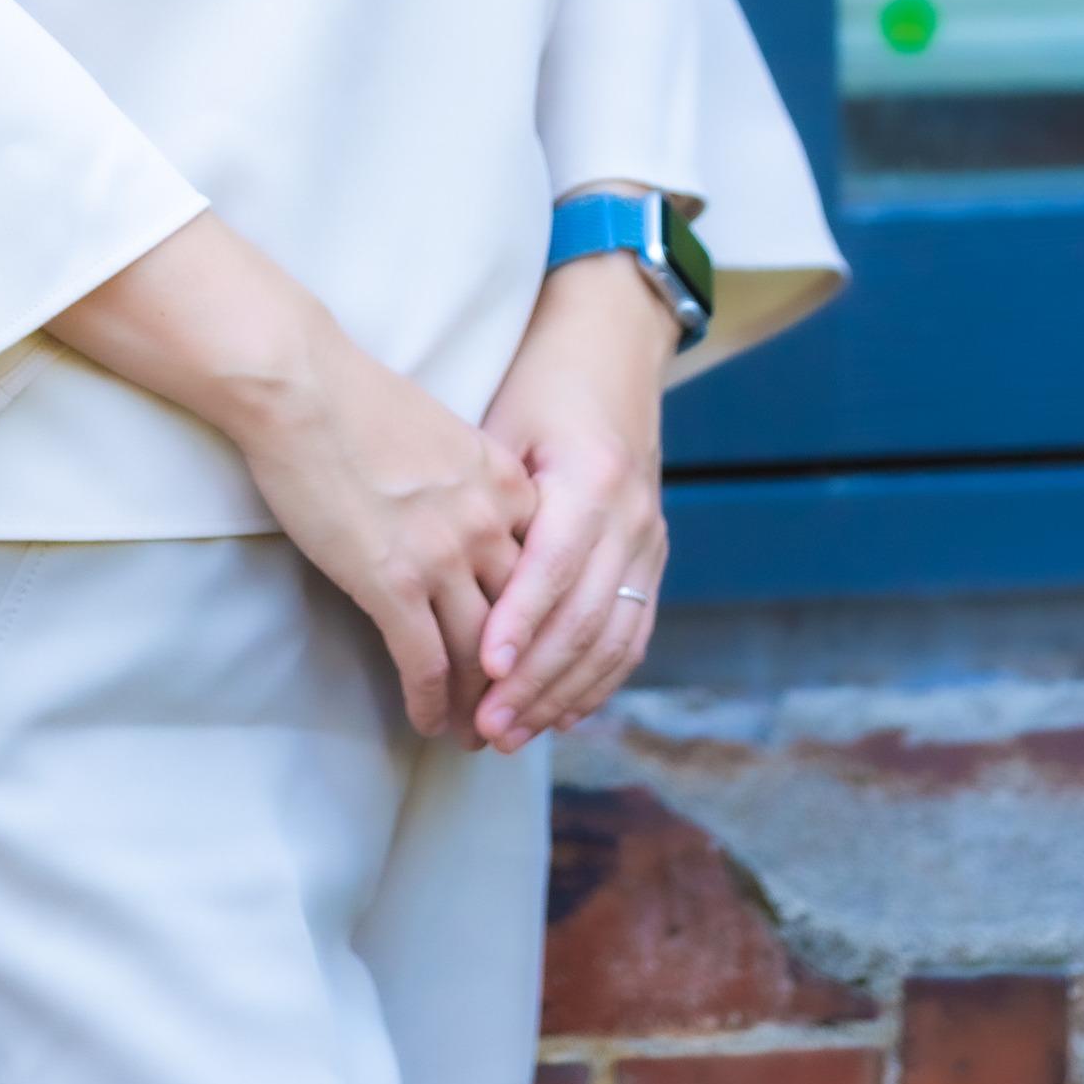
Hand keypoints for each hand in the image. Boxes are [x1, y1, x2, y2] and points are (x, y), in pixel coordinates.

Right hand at [45, 214, 535, 739]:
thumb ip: (466, 480)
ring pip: (482, 654)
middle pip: (523, 621)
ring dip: (480, 705)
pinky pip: (425, 663)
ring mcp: (444, 556)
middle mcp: (488, 524)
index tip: (534, 654)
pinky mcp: (393, 583)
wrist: (300, 385)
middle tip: (516, 713)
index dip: (542, 623)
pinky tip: (427, 723)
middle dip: (522, 677)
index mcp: (505, 484)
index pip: (543, 572)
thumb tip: (460, 512)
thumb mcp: (440, 432)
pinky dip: (430, 702)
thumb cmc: (352, 398)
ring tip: (475, 735)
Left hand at [470, 254, 676, 752]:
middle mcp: (630, 516)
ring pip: (612, 638)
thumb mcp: (505, 422)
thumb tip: (431, 565)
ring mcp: (649, 540)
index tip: (485, 667)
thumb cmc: (540, 383)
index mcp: (591, 478)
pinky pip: (632, 633)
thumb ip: (483, 494)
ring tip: (510, 734)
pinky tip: (562, 714)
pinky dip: (597, 679)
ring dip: (562, 694)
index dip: (522, 622)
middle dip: (536, 680)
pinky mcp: (652, 557)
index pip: (556, 567)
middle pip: (585, 617)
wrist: (612, 349)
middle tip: (484, 726)